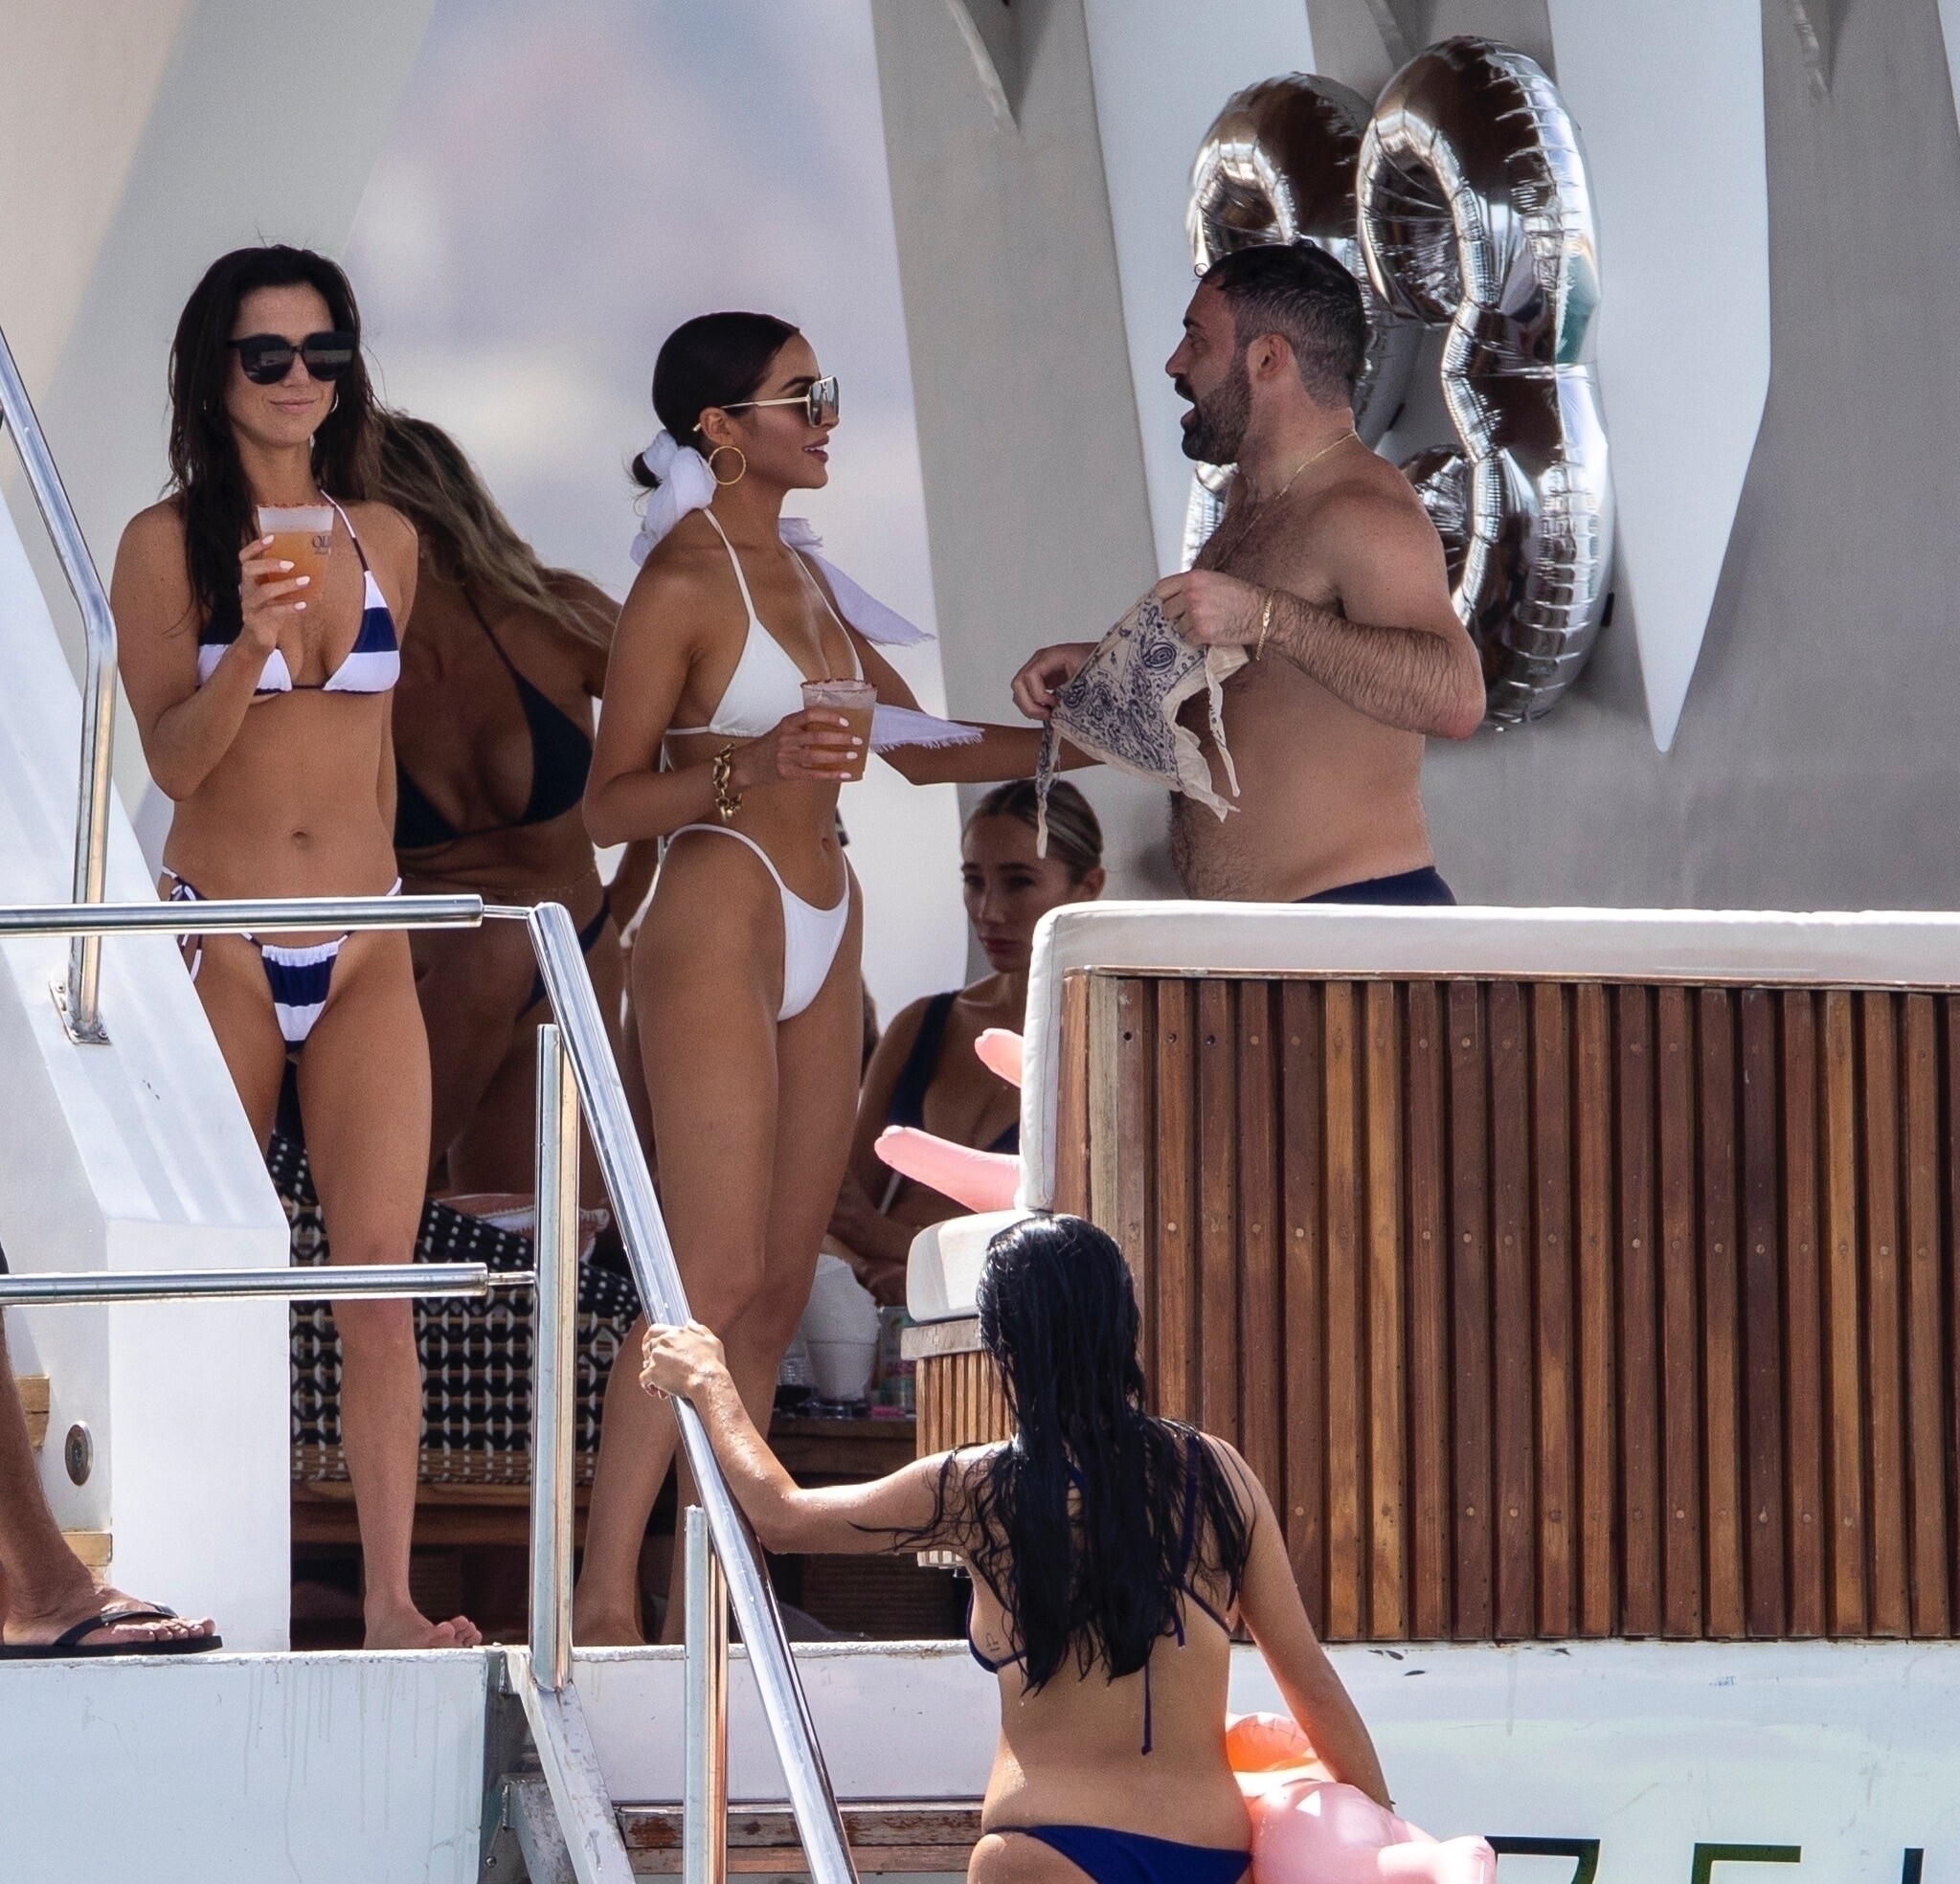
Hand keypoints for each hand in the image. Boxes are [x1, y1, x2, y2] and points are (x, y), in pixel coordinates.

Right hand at [237, 535, 308, 652]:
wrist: (258, 641)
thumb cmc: (270, 613)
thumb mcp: (276, 595)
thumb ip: (285, 581)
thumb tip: (314, 566)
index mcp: (250, 580)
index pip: (244, 558)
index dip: (255, 547)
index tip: (272, 538)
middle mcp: (246, 590)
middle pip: (248, 569)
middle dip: (269, 564)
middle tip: (291, 564)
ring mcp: (249, 606)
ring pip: (263, 592)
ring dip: (286, 585)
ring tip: (305, 581)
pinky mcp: (255, 622)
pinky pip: (272, 612)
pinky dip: (289, 607)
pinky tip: (303, 604)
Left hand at [640, 1319, 726, 1400]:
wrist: (707, 1381)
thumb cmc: (712, 1363)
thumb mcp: (711, 1341)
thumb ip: (699, 1329)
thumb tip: (689, 1323)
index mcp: (676, 1333)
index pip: (654, 1330)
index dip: (649, 1339)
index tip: (648, 1345)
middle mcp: (664, 1342)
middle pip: (648, 1347)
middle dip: (650, 1358)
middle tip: (658, 1368)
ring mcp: (657, 1357)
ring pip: (646, 1364)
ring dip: (652, 1373)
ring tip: (663, 1385)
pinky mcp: (653, 1372)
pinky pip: (643, 1379)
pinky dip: (647, 1385)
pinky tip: (654, 1391)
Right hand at [732, 708, 862, 789]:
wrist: (747, 765)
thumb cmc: (769, 746)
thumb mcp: (783, 730)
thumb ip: (803, 727)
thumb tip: (834, 727)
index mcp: (787, 723)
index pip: (810, 715)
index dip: (829, 717)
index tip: (845, 721)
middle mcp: (786, 739)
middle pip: (817, 737)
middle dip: (840, 739)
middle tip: (857, 740)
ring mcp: (786, 757)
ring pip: (817, 757)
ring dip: (838, 756)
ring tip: (853, 756)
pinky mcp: (788, 773)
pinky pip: (814, 774)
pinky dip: (832, 775)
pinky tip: (845, 774)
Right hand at [1010, 642, 1093, 719]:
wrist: (1106, 658)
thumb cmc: (1100, 663)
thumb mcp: (1088, 676)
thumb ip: (1073, 691)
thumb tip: (1059, 711)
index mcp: (1051, 656)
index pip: (1030, 676)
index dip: (1038, 695)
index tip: (1054, 704)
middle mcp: (1040, 661)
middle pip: (1018, 684)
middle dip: (1029, 704)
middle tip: (1047, 715)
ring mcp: (1039, 669)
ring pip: (1019, 691)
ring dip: (1029, 707)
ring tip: (1048, 714)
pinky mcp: (1042, 679)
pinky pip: (1027, 693)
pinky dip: (1033, 706)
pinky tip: (1049, 711)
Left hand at [1152, 569, 1263, 648]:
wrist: (1260, 613)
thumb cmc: (1241, 596)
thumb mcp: (1214, 580)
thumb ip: (1193, 585)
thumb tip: (1174, 595)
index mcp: (1193, 578)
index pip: (1161, 589)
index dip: (1164, 599)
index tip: (1168, 604)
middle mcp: (1192, 594)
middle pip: (1167, 610)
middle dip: (1178, 615)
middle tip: (1193, 616)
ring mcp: (1195, 614)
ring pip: (1178, 627)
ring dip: (1189, 629)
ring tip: (1208, 623)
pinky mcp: (1201, 631)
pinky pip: (1188, 639)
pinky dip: (1197, 640)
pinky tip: (1210, 632)